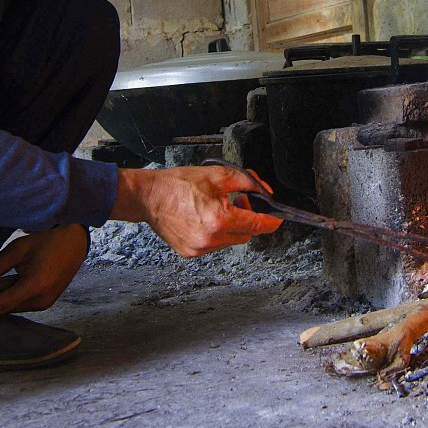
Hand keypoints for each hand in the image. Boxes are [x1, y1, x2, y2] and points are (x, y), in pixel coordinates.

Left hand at [0, 224, 88, 327]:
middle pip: (5, 309)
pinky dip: (10, 300)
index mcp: (34, 285)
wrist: (74, 241)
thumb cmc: (47, 241)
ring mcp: (46, 303)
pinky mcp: (47, 302)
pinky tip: (3, 290)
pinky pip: (22, 305)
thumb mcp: (18, 249)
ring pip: (13, 308)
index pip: (0, 305)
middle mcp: (41, 300)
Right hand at [110, 165, 280, 256]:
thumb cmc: (178, 184)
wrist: (149, 196)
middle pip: (246, 235)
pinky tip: (205, 218)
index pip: (258, 225)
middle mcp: (211, 239)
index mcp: (219, 219)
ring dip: (232, 227)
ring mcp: (200, 249)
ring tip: (218, 209)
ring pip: (231, 241)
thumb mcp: (217, 174)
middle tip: (239, 202)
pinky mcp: (190, 253)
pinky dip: (216, 234)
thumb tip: (263, 190)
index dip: (271, 220)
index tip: (278, 217)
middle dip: (248, 219)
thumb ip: (246, 181)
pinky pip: (214, 245)